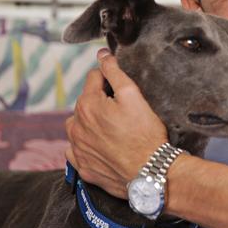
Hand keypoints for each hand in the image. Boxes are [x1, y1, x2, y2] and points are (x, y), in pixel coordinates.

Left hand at [65, 48, 167, 198]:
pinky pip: (77, 151)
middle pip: (85, 103)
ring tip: (113, 130)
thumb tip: (102, 55)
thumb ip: (114, 73)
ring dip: (90, 124)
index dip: (109, 81)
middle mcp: (76, 126)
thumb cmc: (146, 135)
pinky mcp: (83, 167)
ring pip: (78, 126)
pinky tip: (104, 148)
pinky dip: (86, 146)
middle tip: (123, 112)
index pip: (93, 79)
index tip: (122, 90)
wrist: (150, 173)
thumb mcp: (133, 96)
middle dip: (100, 102)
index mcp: (87, 105)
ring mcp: (78, 149)